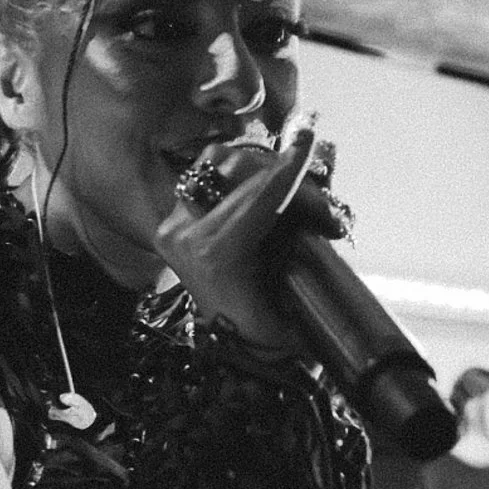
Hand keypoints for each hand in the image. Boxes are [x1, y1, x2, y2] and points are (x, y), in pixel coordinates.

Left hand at [155, 128, 329, 354]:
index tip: (307, 135)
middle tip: (314, 195)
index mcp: (217, 252)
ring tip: (287, 187)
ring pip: (216, 165)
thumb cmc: (276, 328)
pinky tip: (258, 186)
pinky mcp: (168, 226)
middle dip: (283, 173)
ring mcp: (172, 229)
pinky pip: (201, 178)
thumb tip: (320, 170)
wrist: (237, 353)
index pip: (261, 192)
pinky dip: (232, 175)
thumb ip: (305, 225)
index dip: (289, 165)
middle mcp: (186, 236)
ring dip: (255, 167)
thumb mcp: (299, 280)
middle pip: (240, 172)